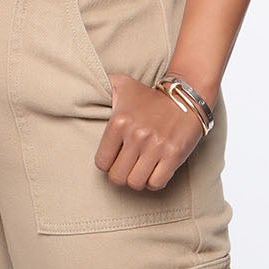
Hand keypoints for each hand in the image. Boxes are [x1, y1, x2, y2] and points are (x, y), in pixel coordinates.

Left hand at [94, 74, 204, 191]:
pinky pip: (157, 183)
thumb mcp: (122, 84)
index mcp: (118, 122)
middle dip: (122, 175)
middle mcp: (136, 135)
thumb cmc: (151, 97)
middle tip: (129, 167)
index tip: (116, 158)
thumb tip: (81, 85)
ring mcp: (156, 146)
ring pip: (135, 183)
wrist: (187, 96)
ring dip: (138, 180)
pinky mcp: (174, 154)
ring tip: (142, 170)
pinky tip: (155, 171)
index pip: (102, 162)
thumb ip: (101, 85)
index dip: (108, 164)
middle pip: (117, 177)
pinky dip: (154, 182)